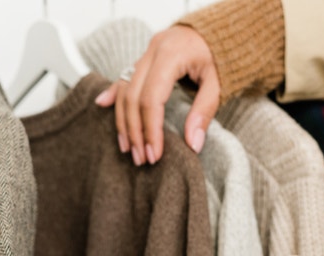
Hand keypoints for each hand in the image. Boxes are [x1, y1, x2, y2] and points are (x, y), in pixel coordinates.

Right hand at [94, 25, 220, 165]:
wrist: (221, 28)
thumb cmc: (221, 53)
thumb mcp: (220, 82)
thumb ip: (205, 111)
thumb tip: (193, 144)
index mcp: (171, 54)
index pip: (151, 99)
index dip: (150, 129)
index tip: (155, 154)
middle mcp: (153, 51)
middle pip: (132, 97)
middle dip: (135, 131)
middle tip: (141, 158)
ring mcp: (146, 53)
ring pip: (124, 89)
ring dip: (123, 121)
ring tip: (128, 147)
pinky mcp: (144, 57)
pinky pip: (123, 77)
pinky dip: (114, 94)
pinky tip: (102, 106)